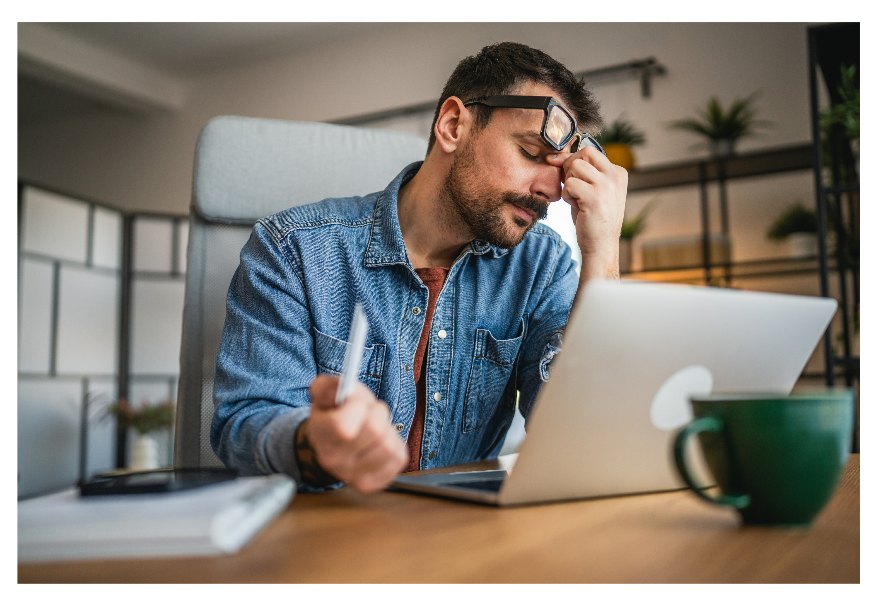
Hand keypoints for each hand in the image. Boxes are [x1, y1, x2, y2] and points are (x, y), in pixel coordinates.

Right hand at [303, 374, 407, 493]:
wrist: (334, 443)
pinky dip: (396, 445)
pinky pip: (398, 458)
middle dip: (378, 413)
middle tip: (370, 412)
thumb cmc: (336, 412)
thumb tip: (343, 389)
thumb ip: (329, 385)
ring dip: (388, 430)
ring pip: (388, 445)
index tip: (356, 402)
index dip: (357, 406)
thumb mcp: (328, 392)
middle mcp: (332, 461)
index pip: (344, 426)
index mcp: (319, 435)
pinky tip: (381, 442)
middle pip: (374, 431)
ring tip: (376, 428)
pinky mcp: (372, 483)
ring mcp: (351, 476)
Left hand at [548, 146, 627, 278]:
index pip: (591, 152)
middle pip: (584, 153)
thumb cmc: (593, 218)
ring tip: (575, 197)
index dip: (572, 159)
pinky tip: (575, 206)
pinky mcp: (594, 198)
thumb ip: (582, 173)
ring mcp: (606, 186)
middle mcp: (614, 176)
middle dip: (570, 166)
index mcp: (618, 172)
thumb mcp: (592, 190)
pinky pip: (570, 184)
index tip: (564, 171)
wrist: (601, 245)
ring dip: (568, 182)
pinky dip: (566, 195)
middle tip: (570, 185)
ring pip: (575, 166)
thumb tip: (555, 156)